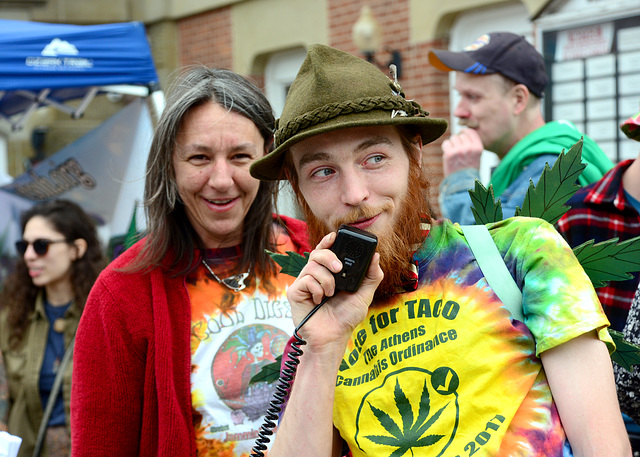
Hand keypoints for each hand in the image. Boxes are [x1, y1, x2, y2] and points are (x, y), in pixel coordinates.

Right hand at [287, 232, 382, 349]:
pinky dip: (317, 289)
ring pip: (312, 265)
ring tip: (331, 294)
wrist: (333, 337)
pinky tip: (319, 300)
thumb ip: (371, 276)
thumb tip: (376, 255)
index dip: (327, 241)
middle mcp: (315, 276)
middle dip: (329, 256)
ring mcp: (304, 283)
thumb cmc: (346, 318)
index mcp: (330, 274)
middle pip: (316, 253)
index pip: (326, 251)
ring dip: (326, 279)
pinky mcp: (295, 292)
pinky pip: (305, 279)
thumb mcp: (364, 295)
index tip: (334, 236)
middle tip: (338, 268)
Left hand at [441, 128, 483, 175]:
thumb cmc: (468, 171)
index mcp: (478, 148)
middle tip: (457, 149)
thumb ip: (472, 145)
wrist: (461, 183)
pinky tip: (448, 153)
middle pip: (461, 135)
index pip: (471, 132)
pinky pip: (446, 143)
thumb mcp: (476, 157)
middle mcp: (469, 148)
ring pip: (453, 138)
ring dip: (452, 143)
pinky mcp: (449, 154)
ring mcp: (459, 150)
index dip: (465, 131)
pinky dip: (446, 147)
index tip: (462, 133)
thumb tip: (462, 133)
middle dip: (458, 140)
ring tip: (453, 153)